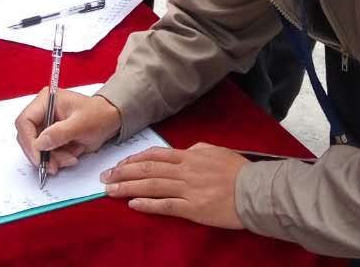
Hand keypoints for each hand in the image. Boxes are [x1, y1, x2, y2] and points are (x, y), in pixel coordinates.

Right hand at [14, 90, 121, 176]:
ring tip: (70, 159)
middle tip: (54, 166)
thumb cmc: (98, 115)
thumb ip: (59, 133)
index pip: (25, 121)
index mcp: (46, 101)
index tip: (39, 157)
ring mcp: (46, 126)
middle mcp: (42, 112)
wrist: (110, 121)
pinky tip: (71, 156)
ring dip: (52, 159)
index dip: (29, 141)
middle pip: (28, 138)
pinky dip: (57, 159)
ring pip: (37, 149)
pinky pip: (47, 154)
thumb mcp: (81, 124)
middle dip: (42, 154)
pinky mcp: (52, 138)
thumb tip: (40, 144)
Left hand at [101, 144, 247, 229]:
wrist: (255, 190)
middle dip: (123, 173)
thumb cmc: (238, 171)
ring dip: (128, 187)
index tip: (118, 164)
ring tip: (110, 190)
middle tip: (104, 178)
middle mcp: (185, 170)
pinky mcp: (193, 208)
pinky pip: (166, 206)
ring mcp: (188, 189)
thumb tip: (183, 151)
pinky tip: (133, 204)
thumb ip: (197, 150)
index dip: (133, 160)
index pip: (155, 156)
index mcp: (190, 156)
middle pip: (147, 170)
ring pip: (152, 186)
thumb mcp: (216, 151)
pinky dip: (148, 204)